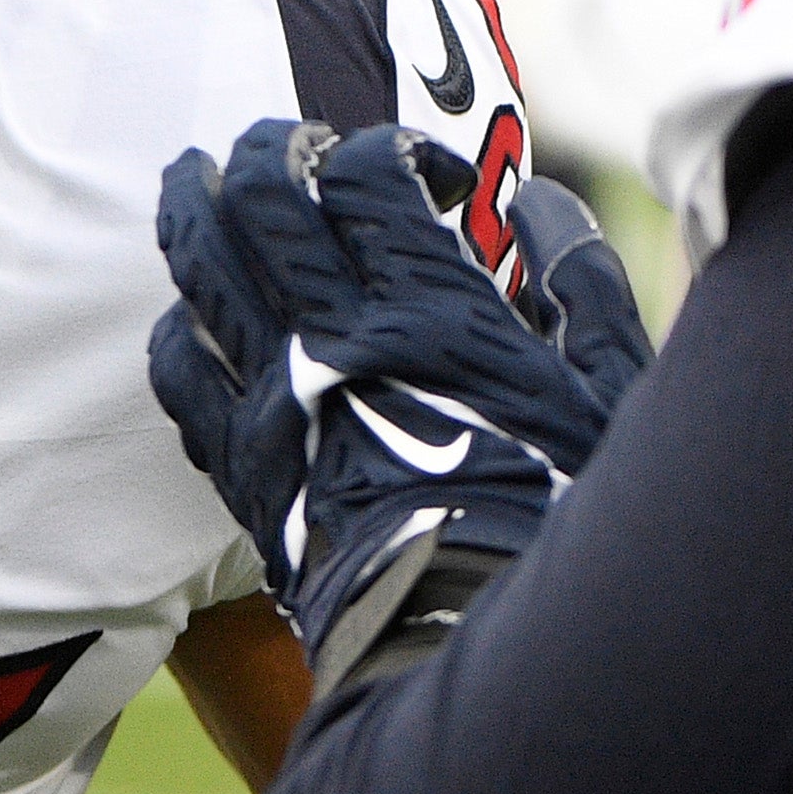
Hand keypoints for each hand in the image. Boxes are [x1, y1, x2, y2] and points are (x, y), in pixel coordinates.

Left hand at [150, 120, 651, 689]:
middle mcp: (338, 343)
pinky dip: (179, 326)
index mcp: (432, 315)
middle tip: (288, 143)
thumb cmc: (563, 526)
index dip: (389, 147)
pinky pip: (181, 371)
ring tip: (194, 178)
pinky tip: (194, 316)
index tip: (428, 177)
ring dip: (193, 206)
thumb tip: (540, 206)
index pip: (367, 173)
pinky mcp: (244, 466)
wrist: (474, 649)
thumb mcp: (613, 398)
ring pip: (201, 266)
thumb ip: (582, 287)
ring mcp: (278, 402)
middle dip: (270, 147)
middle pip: (263, 195)